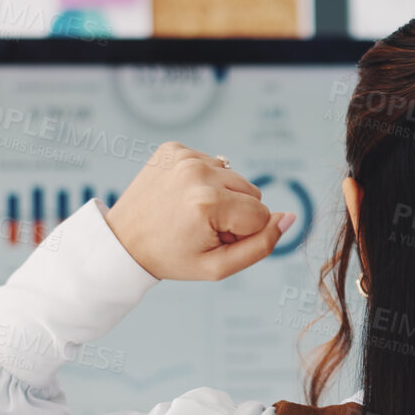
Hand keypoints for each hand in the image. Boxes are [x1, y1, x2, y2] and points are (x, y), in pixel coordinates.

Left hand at [103, 143, 295, 280]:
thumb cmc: (172, 258)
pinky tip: (182, 196)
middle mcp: (198, 172)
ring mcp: (184, 156)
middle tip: (201, 228)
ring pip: (234, 177)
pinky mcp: (174, 148)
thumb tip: (290, 217)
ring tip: (191, 212)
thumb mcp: (219, 266)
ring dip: (221, 196)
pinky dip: (204, 181)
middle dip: (235, 212)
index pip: (262, 215)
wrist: (123, 241)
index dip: (243, 233)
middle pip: (252, 192)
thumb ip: (262, 246)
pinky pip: (213, 163)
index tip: (213, 239)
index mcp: (209, 202)